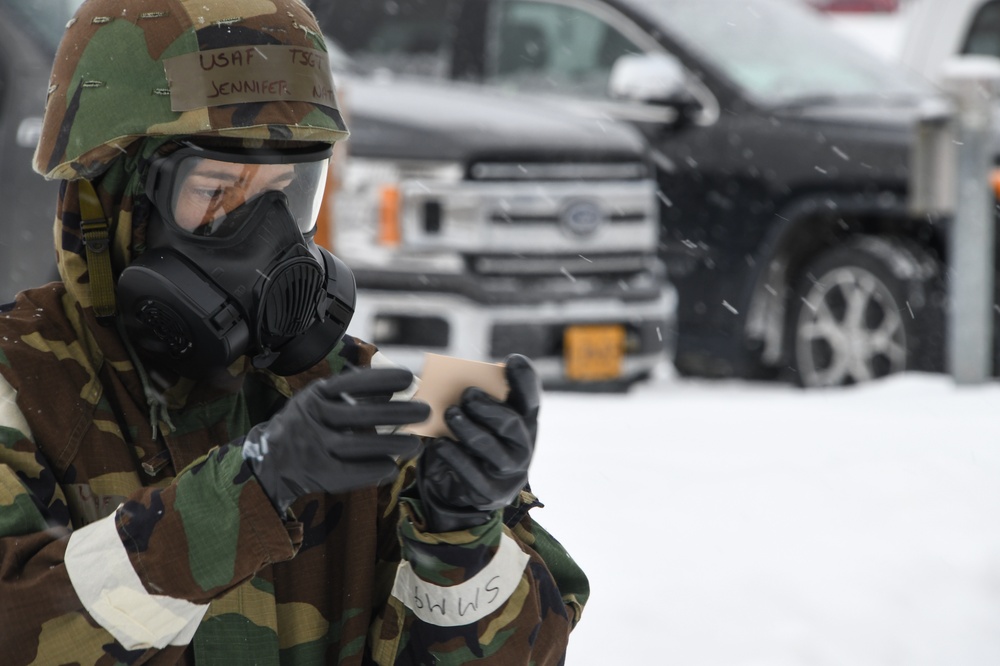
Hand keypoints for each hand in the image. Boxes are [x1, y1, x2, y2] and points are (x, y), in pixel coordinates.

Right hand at [244, 368, 429, 513]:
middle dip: (396, 413)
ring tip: (416, 443)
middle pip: (359, 416)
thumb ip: (352, 394)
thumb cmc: (306, 424)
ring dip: (390, 445)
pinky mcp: (317, 472)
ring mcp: (313, 447)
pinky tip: (392, 467)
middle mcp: (312, 419)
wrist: (270, 460)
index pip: (349, 383)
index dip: (379, 380)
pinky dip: (372, 469)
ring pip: (356, 445)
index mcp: (315, 396)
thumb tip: (392, 390)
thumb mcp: (321, 401)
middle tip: (425, 412)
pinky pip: (349, 472)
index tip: (407, 378)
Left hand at [416, 354, 539, 531]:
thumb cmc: (474, 439)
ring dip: (468, 428)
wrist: (467, 487)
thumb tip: (455, 384)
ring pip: (491, 448)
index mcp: (524, 422)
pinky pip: (472, 474)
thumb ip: (477, 401)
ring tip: (450, 414)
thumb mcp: (481, 418)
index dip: (525, 380)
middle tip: (467, 394)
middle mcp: (524, 446)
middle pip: (512, 424)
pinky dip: (454, 456)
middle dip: (488, 407)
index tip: (513, 360)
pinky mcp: (491, 493)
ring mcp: (510, 471)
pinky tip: (440, 443)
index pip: (532, 399)